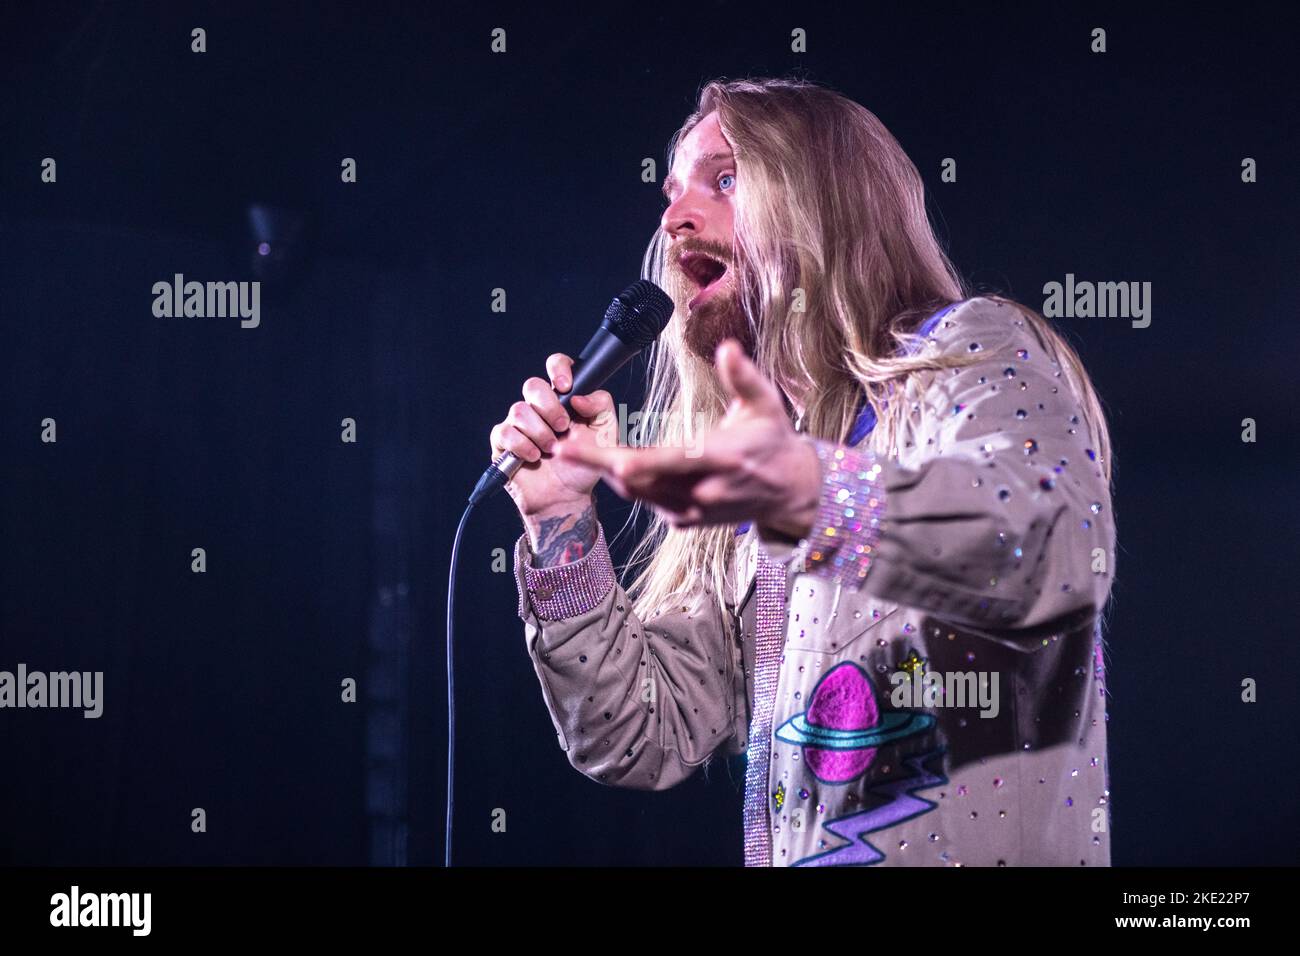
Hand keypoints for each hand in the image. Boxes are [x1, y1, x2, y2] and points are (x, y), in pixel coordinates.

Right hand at [488, 352, 618, 518]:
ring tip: (552, 450)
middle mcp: (538, 407)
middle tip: (563, 428)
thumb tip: (578, 396)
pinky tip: (535, 457)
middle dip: (549, 407)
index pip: (556, 367)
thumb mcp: (606, 435)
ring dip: (540, 432)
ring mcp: (519, 424)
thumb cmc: (585, 463)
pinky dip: (523, 445)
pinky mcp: (503, 442)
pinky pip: (505, 432)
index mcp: (563, 399)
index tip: (566, 385)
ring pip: (519, 410)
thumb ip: (602, 407)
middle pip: (533, 385)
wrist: (568, 497)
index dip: (558, 369)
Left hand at [554, 338, 821, 536]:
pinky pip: (646, 501)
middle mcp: (703, 491)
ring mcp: (692, 509)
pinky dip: (625, 482)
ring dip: (604, 472)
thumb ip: (743, 376)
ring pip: (636, 493)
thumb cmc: (773, 442)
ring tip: (571, 450)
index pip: (673, 462)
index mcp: (721, 459)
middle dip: (598, 464)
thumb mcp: (765, 404)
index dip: (639, 462)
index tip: (610, 456)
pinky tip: (605, 462)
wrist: (789, 491)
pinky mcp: (684, 520)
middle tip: (562, 448)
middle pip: (640, 481)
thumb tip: (727, 348)